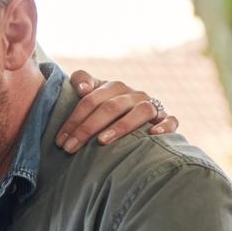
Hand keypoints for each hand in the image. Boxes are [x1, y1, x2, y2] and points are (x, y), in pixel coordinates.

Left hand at [55, 70, 179, 153]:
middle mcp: (134, 94)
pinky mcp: (167, 118)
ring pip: (140, 112)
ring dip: (121, 126)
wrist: (139, 113)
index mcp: (114, 87)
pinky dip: (164, 126)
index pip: (90, 100)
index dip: (74, 120)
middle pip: (111, 107)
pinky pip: (171, 120)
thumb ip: (83, 82)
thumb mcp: (94, 93)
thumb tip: (82, 88)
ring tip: (102, 141)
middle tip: (71, 148)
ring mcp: (152, 105)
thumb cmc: (108, 107)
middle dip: (88, 128)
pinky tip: (153, 135)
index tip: (60, 141)